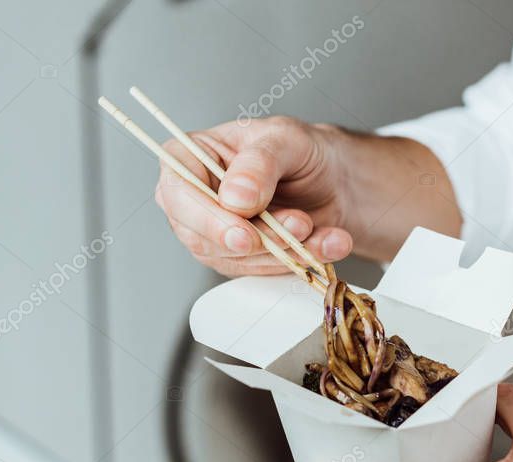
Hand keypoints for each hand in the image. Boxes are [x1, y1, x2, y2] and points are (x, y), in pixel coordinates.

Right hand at [154, 116, 353, 276]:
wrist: (335, 179)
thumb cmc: (302, 151)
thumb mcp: (287, 139)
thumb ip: (260, 164)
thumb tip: (234, 198)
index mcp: (191, 157)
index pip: (177, 190)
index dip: (206, 219)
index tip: (244, 235)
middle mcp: (196, 199)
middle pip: (203, 236)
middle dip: (259, 238)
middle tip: (299, 225)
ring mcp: (216, 234)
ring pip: (237, 259)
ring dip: (284, 249)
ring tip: (315, 226)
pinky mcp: (243, 259)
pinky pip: (266, 271)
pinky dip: (301, 260)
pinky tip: (328, 242)